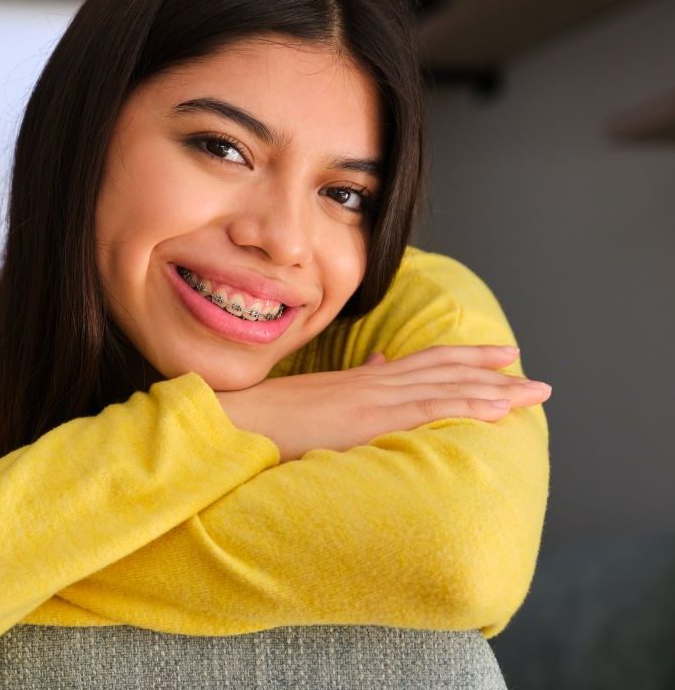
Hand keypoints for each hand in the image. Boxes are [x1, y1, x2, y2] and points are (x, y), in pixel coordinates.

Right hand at [216, 345, 550, 460]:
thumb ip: (356, 380)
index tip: (499, 356)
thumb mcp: (321, 395)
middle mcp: (377, 381)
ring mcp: (375, 396)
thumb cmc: (273, 414)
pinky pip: (429, 408)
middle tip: (530, 369)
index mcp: (366, 379)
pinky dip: (467, 405)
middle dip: (491, 369)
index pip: (427, 362)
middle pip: (445, 368)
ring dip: (494, 387)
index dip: (465, 357)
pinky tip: (498, 408)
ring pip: (447, 385)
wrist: (241, 415)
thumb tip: (380, 362)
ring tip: (534, 389)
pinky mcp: (369, 417)